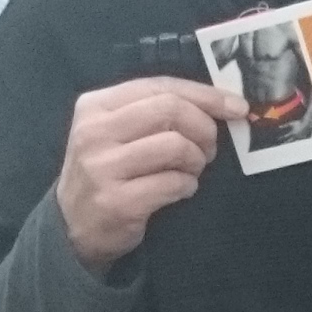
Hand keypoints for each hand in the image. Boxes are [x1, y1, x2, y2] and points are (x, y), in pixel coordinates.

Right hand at [55, 76, 241, 273]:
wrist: (73, 225)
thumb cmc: (107, 171)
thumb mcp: (116, 132)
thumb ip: (155, 111)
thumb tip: (221, 104)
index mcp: (96, 105)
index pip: (161, 86)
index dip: (206, 95)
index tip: (237, 107)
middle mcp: (94, 132)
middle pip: (171, 110)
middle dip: (204, 129)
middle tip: (209, 149)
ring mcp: (102, 167)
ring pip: (176, 146)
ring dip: (196, 161)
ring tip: (191, 171)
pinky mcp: (117, 201)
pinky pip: (173, 183)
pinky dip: (187, 186)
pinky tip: (179, 190)